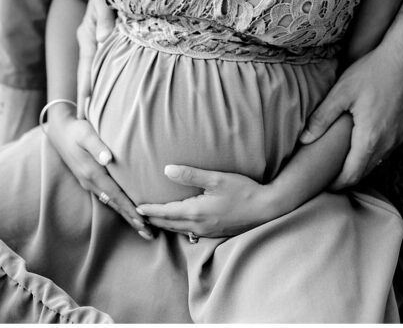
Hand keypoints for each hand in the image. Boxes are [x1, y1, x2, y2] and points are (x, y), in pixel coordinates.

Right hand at [44, 108, 152, 240]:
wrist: (59, 130)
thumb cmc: (77, 129)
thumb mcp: (86, 133)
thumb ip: (98, 145)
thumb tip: (108, 159)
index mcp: (92, 173)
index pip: (116, 195)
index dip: (130, 209)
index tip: (144, 222)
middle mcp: (91, 182)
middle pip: (115, 204)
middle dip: (132, 220)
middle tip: (150, 235)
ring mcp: (90, 182)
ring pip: (112, 203)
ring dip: (127, 216)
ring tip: (143, 229)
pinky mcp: (90, 179)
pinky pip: (108, 197)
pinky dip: (120, 206)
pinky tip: (128, 212)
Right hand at [75, 0, 115, 119]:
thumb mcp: (103, 1)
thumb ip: (103, 17)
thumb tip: (104, 39)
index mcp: (88, 37)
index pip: (87, 66)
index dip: (86, 86)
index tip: (86, 105)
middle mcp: (90, 44)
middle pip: (87, 75)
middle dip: (86, 98)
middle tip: (86, 122)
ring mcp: (97, 46)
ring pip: (95, 73)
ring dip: (95, 93)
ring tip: (95, 118)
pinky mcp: (105, 46)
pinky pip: (106, 67)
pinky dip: (105, 82)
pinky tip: (108, 98)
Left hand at [136, 165, 270, 238]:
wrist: (266, 209)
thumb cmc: (243, 191)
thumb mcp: (217, 179)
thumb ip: (191, 174)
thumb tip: (167, 170)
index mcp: (195, 211)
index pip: (164, 212)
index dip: (149, 210)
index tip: (136, 207)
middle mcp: (197, 225)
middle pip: (168, 224)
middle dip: (152, 220)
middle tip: (139, 217)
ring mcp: (206, 231)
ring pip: (178, 230)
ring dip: (164, 225)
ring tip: (154, 220)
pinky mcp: (214, 233)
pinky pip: (189, 233)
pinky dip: (178, 228)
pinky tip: (180, 224)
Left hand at [300, 36, 402, 189]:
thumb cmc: (373, 71)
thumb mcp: (341, 92)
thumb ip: (322, 118)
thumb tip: (304, 140)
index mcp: (369, 138)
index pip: (351, 175)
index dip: (335, 184)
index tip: (321, 184)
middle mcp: (387, 143)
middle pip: (364, 172)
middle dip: (346, 178)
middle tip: (327, 176)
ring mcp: (398, 137)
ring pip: (377, 162)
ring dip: (360, 166)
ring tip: (341, 162)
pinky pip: (386, 150)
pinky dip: (372, 154)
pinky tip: (361, 144)